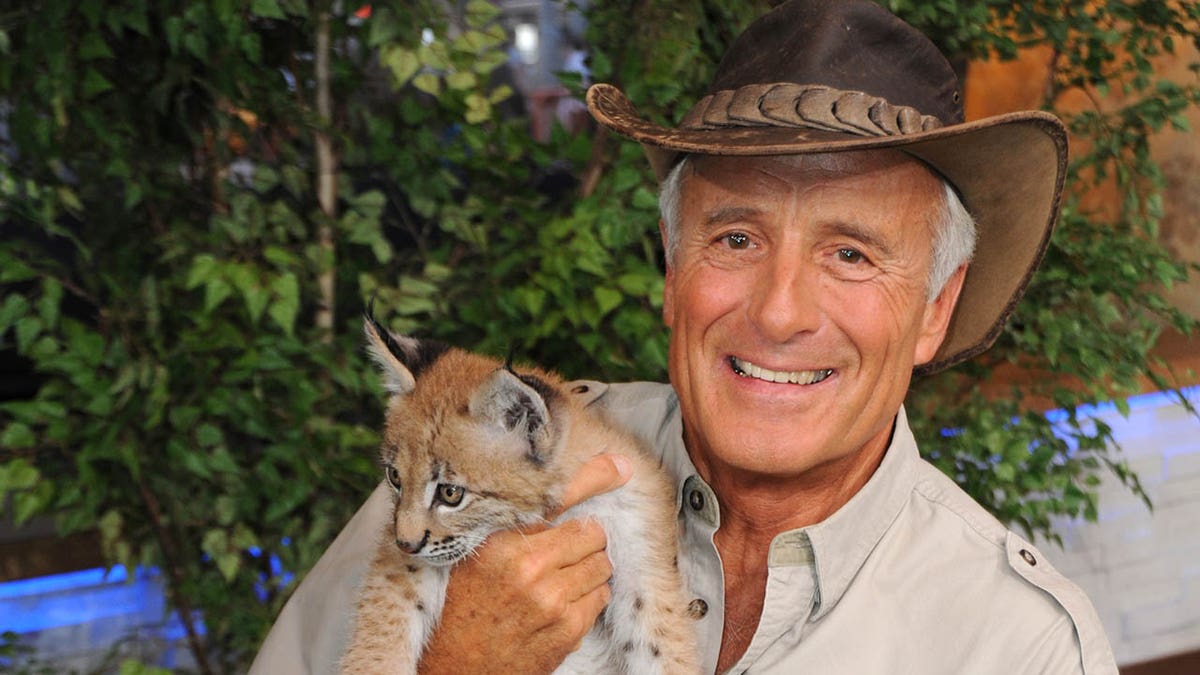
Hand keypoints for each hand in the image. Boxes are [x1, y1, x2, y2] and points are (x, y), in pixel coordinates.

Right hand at [417, 454, 632, 674]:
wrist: (457, 667)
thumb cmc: (460, 608)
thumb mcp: (471, 556)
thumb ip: (510, 529)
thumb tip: (554, 501)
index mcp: (500, 542)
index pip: (557, 497)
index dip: (594, 476)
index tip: (618, 466)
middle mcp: (528, 568)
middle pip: (591, 533)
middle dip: (585, 538)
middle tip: (568, 549)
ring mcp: (552, 600)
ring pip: (601, 565)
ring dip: (589, 568)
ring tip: (561, 579)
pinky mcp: (568, 629)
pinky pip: (600, 597)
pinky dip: (589, 596)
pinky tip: (563, 602)